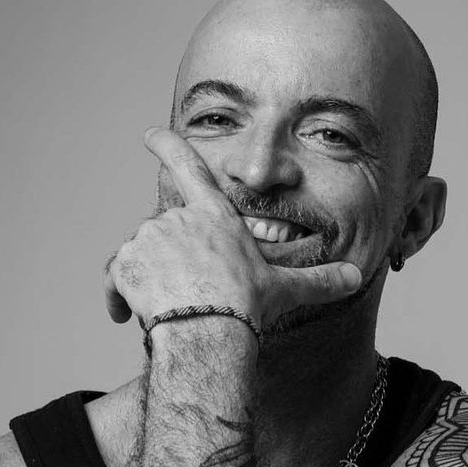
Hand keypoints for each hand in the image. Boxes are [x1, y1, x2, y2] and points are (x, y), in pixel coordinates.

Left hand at [104, 127, 360, 328]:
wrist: (209, 330)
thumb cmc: (247, 306)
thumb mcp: (284, 290)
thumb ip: (317, 281)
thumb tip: (356, 277)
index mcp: (213, 215)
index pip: (188, 166)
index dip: (168, 145)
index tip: (151, 134)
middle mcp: (177, 219)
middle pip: (166, 232)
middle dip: (171, 261)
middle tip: (191, 295)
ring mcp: (147, 239)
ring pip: (140, 257)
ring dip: (148, 280)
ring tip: (170, 311)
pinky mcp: (124, 265)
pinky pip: (112, 280)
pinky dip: (115, 297)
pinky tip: (123, 317)